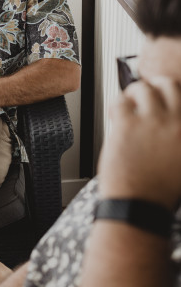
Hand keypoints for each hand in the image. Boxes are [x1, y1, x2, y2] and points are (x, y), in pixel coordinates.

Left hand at [98, 76, 180, 209]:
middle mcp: (175, 123)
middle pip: (169, 85)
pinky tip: (116, 114)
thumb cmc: (160, 189)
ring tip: (131, 104)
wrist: (140, 206)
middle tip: (150, 93)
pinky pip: (120, 100)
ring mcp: (152, 122)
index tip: (168, 96)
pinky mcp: (127, 125)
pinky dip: (117, 104)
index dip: (175, 94)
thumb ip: (177, 136)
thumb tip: (172, 122)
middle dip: (158, 86)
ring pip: (143, 88)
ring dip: (135, 93)